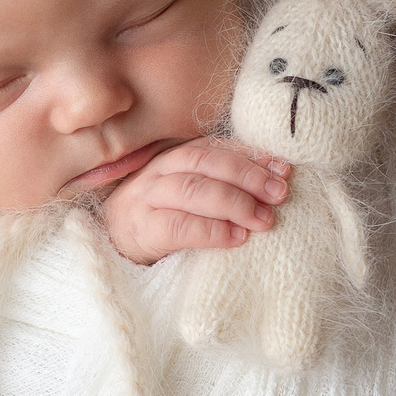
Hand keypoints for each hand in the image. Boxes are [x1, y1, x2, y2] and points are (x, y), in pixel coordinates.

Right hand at [99, 139, 290, 264]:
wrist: (112, 248)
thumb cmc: (160, 220)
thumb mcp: (186, 196)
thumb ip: (218, 184)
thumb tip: (274, 181)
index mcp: (171, 158)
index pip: (214, 147)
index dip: (251, 155)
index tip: (283, 169)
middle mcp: (157, 172)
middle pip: (204, 161)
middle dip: (247, 175)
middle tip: (279, 194)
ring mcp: (144, 200)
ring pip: (192, 189)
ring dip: (234, 202)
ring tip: (264, 219)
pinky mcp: (140, 231)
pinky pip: (178, 226)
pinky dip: (211, 231)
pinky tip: (236, 238)